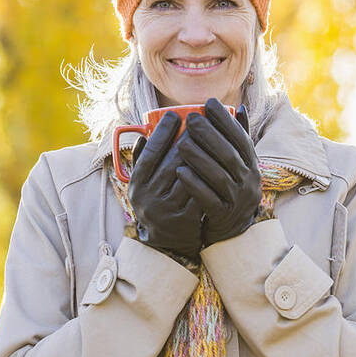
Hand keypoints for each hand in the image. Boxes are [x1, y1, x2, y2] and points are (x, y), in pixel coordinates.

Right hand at [127, 111, 202, 260]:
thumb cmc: (157, 203)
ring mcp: (167, 209)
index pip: (149, 153)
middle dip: (187, 138)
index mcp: (137, 184)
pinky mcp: (185, 219)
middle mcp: (148, 197)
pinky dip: (209, 176)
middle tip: (199, 120)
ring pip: (188, 175)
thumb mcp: (143, 185)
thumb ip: (141, 162)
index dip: (161, 132)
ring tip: (211, 135)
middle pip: (171, 161)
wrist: (166, 242)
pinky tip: (218, 160)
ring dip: (201, 154)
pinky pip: (200, 191)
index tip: (173, 114)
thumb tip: (141, 134)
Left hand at [175, 98, 261, 246]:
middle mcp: (248, 181)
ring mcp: (237, 199)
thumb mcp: (241, 165)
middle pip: (230, 155)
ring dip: (200, 158)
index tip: (210, 103)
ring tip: (181, 143)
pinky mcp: (222, 215)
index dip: (226, 120)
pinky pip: (208, 199)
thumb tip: (240, 107)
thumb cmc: (232, 188)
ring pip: (219, 176)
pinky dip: (194, 185)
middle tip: (191, 119)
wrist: (234, 230)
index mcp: (252, 165)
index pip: (241, 139)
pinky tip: (179, 172)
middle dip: (210, 135)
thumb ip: (239, 139)